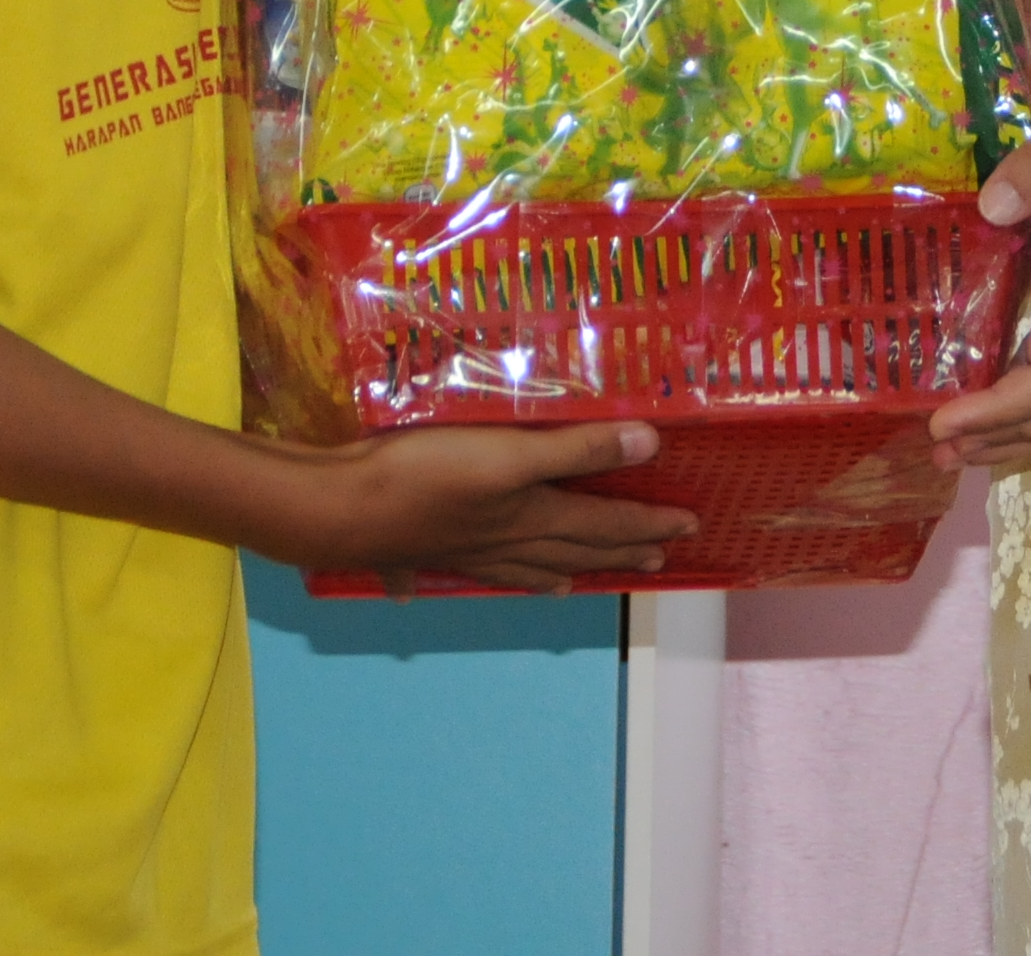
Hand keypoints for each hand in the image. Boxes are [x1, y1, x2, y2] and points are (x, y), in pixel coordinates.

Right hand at [254, 420, 697, 595]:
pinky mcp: (422, 548)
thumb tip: (648, 444)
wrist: (339, 511)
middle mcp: (503, 541)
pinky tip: (428, 587)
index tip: (690, 526)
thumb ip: (576, 449)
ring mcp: (461, 551)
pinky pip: (463, 570)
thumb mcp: (507, 453)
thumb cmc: (424, 476)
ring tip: (574, 583)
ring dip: (556, 571)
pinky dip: (466, 576)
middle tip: (658, 559)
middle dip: (619, 550)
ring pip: (523, 566)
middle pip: (574, 548)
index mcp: (530, 516)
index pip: (605, 521)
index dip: (649, 521)